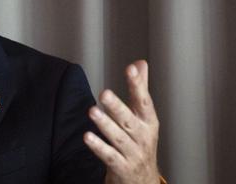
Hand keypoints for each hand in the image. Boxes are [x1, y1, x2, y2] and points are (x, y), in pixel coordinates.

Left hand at [83, 60, 160, 183]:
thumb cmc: (140, 143)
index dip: (138, 85)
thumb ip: (140, 90)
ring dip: (105, 125)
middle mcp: (142, 137)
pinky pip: (109, 156)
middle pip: (129, 120)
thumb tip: (140, 64)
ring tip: (93, 111)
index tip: (131, 69)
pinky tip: (87, 137)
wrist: (142, 180)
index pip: (144, 101)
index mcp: (148, 122)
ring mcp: (133, 153)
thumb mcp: (143, 117)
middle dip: (117, 107)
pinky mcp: (121, 167)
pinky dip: (99, 147)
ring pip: (118, 138)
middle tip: (105, 93)